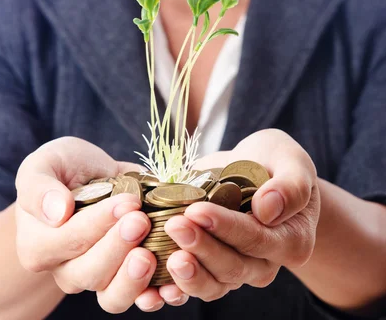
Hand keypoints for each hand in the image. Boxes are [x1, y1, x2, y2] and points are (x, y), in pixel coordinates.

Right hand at [15, 137, 188, 312]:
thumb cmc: (63, 167)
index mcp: (39, 244)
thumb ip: (40, 187)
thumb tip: (57, 212)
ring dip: (134, 279)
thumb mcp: (44, 163)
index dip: (98, 224)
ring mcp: (98, 277)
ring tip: (151, 254)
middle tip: (141, 220)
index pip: (67, 241)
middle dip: (119, 247)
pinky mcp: (126, 277)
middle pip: (91, 272)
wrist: (90, 175)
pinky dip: (156, 294)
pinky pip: (139, 297)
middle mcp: (66, 268)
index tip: (127, 202)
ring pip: (113, 295)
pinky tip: (171, 284)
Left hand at [163, 129, 319, 300]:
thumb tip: (268, 209)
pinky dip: (174, 285)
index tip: (197, 210)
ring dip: (187, 272)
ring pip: (212, 284)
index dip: (225, 227)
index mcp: (291, 240)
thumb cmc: (277, 162)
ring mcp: (238, 270)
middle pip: (232, 266)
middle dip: (200, 247)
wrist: (257, 170)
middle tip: (174, 225)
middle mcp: (265, 263)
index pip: (256, 238)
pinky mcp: (212, 270)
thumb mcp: (291, 161)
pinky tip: (154, 279)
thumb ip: (290, 185)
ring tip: (165, 254)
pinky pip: (194, 285)